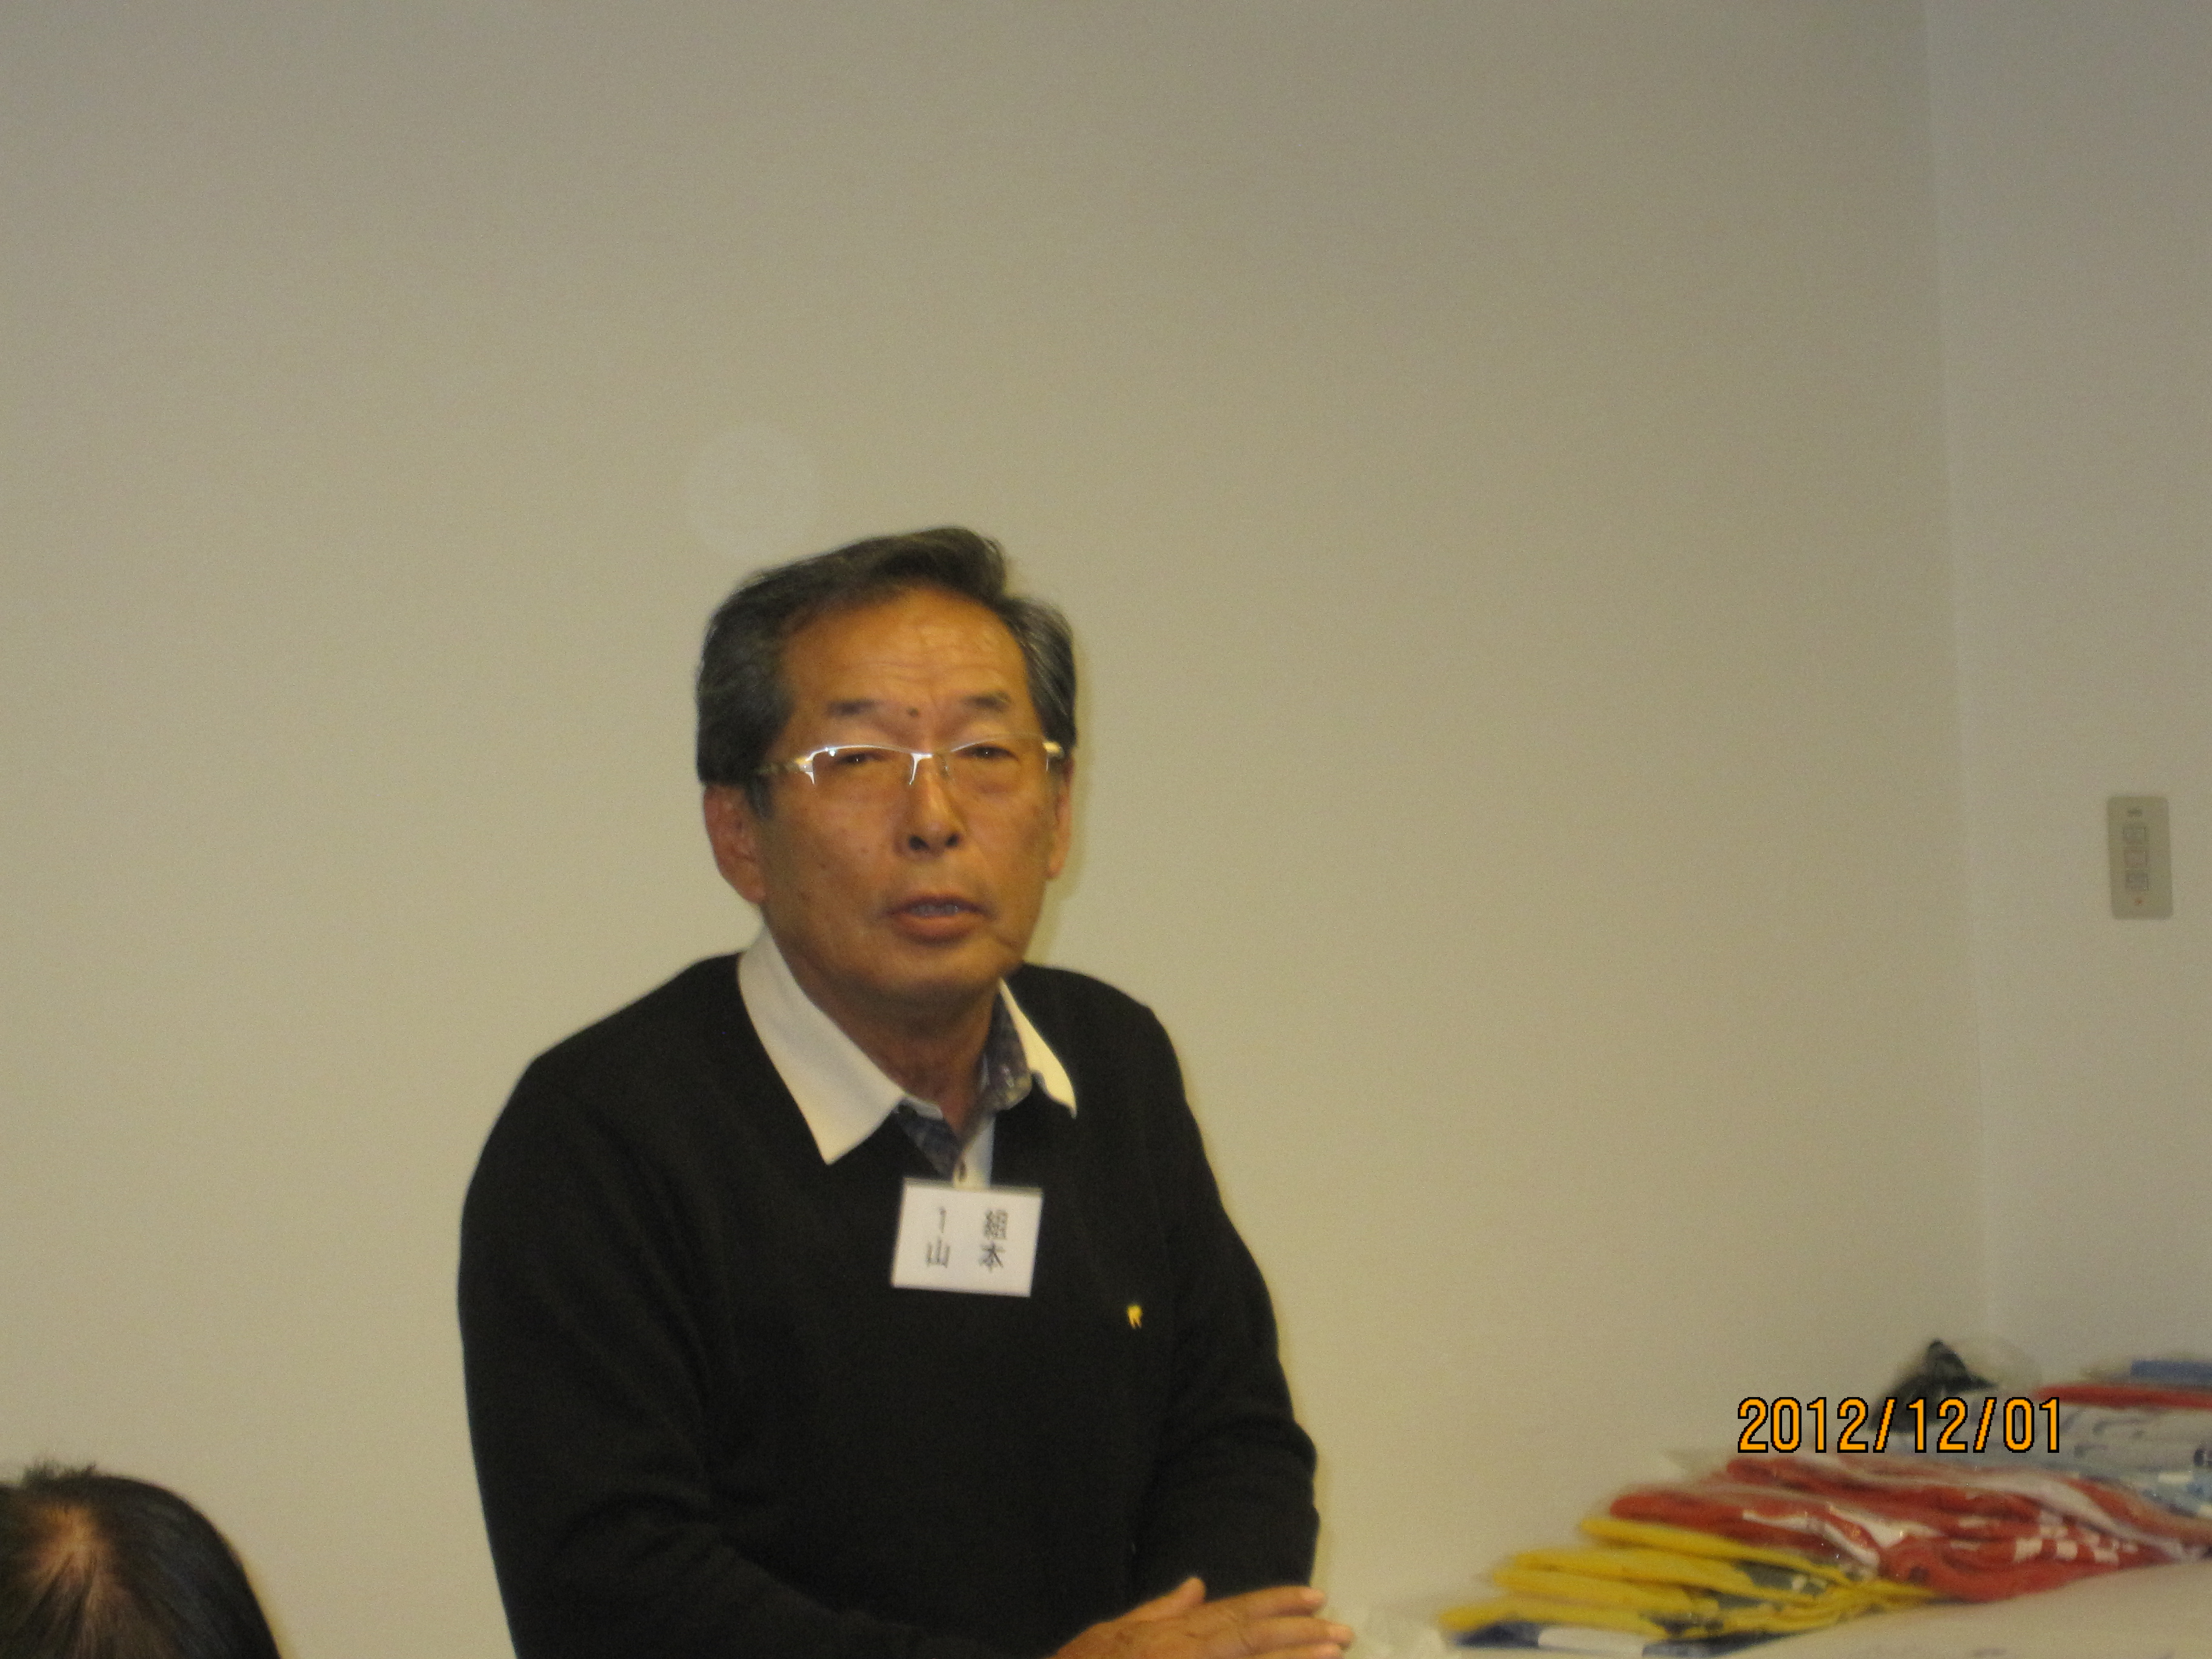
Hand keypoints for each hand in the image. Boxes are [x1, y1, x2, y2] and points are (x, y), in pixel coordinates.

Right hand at [1055, 1579, 1353, 1658]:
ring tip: (1333, 1653)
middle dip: (1300, 1633)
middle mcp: (1184, 1652)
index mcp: (1171, 1634)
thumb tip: (1196, 1584)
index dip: (1277, 1603)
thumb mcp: (1112, 1635)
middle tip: (1342, 1629)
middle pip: (1251, 1637)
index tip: (1315, 1597)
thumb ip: (1159, 1611)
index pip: (1234, 1613)